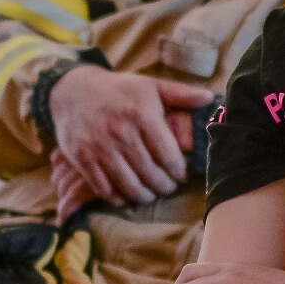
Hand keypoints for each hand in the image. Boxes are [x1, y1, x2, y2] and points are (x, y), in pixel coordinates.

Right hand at [48, 66, 216, 206]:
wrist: (74, 90)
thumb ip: (181, 93)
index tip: (181, 176)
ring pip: (129, 185)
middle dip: (163, 187)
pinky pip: (104, 188)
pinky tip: (126, 196)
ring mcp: (100, 147)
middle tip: (167, 188)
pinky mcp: (82, 158)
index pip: (168, 156)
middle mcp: (121, 132)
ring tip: (150, 194)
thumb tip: (209, 98)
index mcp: (142, 115)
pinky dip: (117, 198)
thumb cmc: (120, 90)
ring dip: (143, 196)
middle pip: (151, 174)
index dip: (178, 172)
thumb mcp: (151, 85)